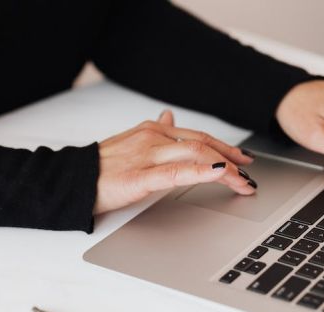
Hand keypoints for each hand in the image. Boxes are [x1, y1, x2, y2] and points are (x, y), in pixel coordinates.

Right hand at [93, 110, 255, 214]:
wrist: (72, 180)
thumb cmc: (100, 167)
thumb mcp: (130, 142)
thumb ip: (154, 131)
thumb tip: (169, 116)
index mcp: (152, 130)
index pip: (197, 137)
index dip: (224, 147)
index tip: (242, 158)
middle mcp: (153, 137)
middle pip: (203, 145)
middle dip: (232, 159)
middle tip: (251, 173)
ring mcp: (147, 155)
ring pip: (196, 156)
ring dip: (226, 170)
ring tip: (244, 182)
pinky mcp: (140, 176)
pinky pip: (176, 173)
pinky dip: (202, 172)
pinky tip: (220, 174)